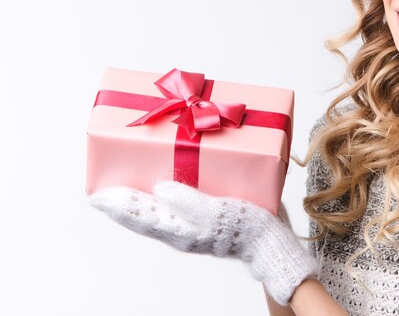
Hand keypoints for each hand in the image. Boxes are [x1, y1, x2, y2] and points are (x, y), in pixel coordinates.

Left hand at [89, 181, 317, 304]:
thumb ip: (188, 200)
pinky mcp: (205, 220)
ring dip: (138, 202)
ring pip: (155, 215)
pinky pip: (172, 211)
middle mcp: (181, 231)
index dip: (117, 205)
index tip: (95, 195)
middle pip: (143, 217)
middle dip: (122, 203)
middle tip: (101, 190)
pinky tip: (161, 190)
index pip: (139, 216)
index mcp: (180, 230)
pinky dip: (159, 200)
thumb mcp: (218, 212)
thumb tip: (159, 187)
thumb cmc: (247, 227)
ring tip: (123, 190)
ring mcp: (193, 228)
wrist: (271, 243)